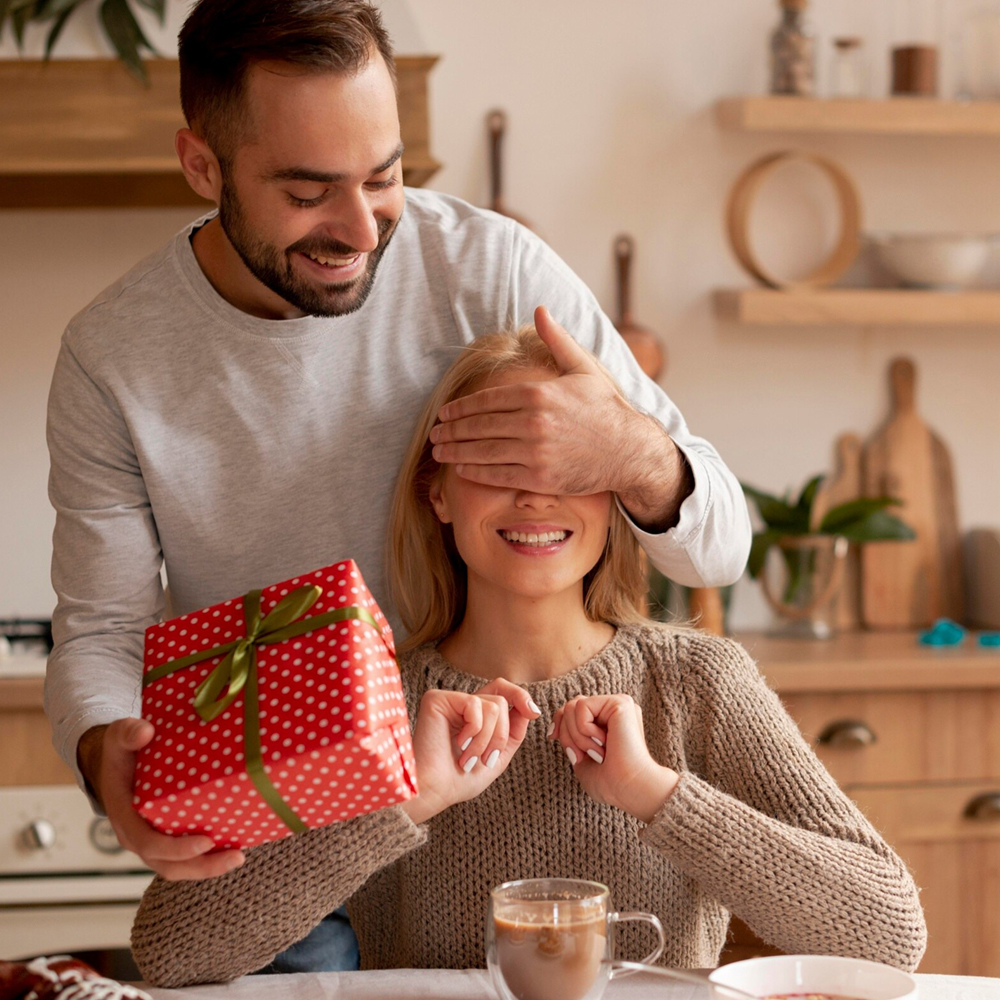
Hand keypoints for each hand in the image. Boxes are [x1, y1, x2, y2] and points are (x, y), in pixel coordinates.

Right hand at [77, 720, 244, 880]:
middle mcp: (137, 835)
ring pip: (177, 867)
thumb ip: (129, 733)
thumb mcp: (119, 737)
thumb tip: (146, 731)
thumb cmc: (121, 751)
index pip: (148, 842)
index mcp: (124, 815)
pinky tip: (233, 844)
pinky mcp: (165, 837)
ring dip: (208, 867)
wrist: (116, 763)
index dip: (176, 848)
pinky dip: (206, 856)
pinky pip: (184, 856)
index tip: (206, 841)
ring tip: (238, 856)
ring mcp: (151, 840)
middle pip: (168, 865)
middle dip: (202, 866)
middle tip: (236, 856)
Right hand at [402, 679, 539, 825]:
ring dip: (488, 740)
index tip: (535, 713)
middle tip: (489, 758)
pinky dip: (475, 731)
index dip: (521, 697)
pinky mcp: (436, 699)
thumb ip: (514, 733)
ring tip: (469, 759)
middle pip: (502, 695)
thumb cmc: (459, 781)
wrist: (435, 792)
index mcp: (474, 716)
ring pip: (494, 706)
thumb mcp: (497, 757)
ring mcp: (449, 700)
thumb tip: (529, 708)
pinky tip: (458, 744)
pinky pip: (475, 705)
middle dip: (504, 732)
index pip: (502, 691)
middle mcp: (461, 704)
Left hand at [430, 306, 686, 528]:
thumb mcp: (582, 368)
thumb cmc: (605, 409)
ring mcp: (537, 452)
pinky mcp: (541, 478)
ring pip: (484, 451)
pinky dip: (475, 472)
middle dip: (452, 430)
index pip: (487, 399)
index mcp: (539, 393)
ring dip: (456, 451)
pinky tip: (461, 468)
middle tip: (435, 433)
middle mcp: (535, 422)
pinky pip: (498, 475)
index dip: (461, 407)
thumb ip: (557, 340)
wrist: (629, 450)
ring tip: (439, 451)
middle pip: (480, 426)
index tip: (445, 412)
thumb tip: (539, 310)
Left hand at [549, 695, 678, 823]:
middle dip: (567, 735)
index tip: (553, 737)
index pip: (572, 708)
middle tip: (585, 756)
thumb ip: (570, 733)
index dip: (558, 721)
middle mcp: (613, 709)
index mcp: (607, 721)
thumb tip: (558, 719)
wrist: (629, 789)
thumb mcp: (580, 754)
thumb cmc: (609, 782)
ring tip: (598, 753)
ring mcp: (618, 704)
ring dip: (577, 737)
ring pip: (572, 706)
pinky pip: (582, 707)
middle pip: (569, 706)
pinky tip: (604, 743)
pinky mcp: (620, 703)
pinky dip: (585, 730)